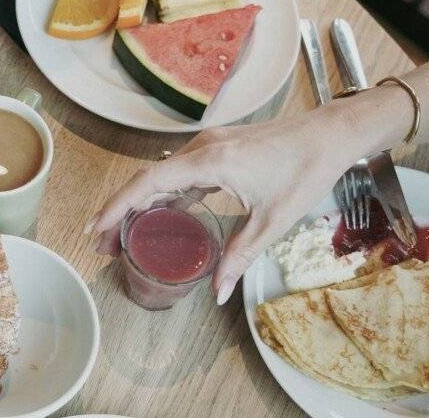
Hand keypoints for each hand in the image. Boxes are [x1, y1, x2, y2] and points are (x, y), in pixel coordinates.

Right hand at [87, 108, 359, 304]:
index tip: (97, 229)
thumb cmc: (306, 169)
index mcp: (210, 162)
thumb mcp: (272, 221)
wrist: (331, 133)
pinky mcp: (218, 148)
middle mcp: (202, 148)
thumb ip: (239, 257)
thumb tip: (217, 294)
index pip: (149, 184)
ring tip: (124, 233)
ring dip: (140, 203)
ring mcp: (208, 145)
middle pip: (147, 180)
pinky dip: (163, 193)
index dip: (118, 207)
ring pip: (161, 175)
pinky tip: (160, 215)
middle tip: (103, 244)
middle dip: (120, 212)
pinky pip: (179, 171)